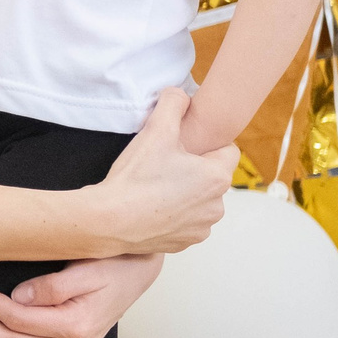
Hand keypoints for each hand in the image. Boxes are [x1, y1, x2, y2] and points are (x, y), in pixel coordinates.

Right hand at [86, 90, 236, 253]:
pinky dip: (174, 215)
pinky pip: (187, 222)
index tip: (182, 146)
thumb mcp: (155, 129)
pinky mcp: (186, 242)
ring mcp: (202, 227)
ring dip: (185, 193)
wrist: (109, 220)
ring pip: (200, 200)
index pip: (228, 150)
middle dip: (193, 169)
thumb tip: (182, 94)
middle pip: (211, 176)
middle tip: (162, 165)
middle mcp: (217, 205)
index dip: (205, 144)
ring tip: (155, 188)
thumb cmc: (135, 178)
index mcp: (217, 177)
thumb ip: (173, 103)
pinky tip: (152, 207)